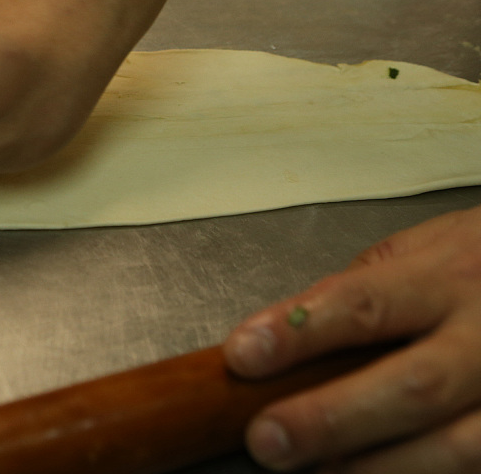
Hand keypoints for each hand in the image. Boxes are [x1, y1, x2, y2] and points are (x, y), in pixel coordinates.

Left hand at [223, 203, 480, 472]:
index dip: (300, 333)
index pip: (363, 303)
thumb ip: (360, 292)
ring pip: (459, 446)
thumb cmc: (480, 263)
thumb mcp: (423, 250)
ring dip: (379, 467)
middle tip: (267, 439)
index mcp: (449, 276)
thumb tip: (283, 334)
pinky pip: (479, 465)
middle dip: (333, 418)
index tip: (243, 355)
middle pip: (413, 384)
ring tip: (318, 473)